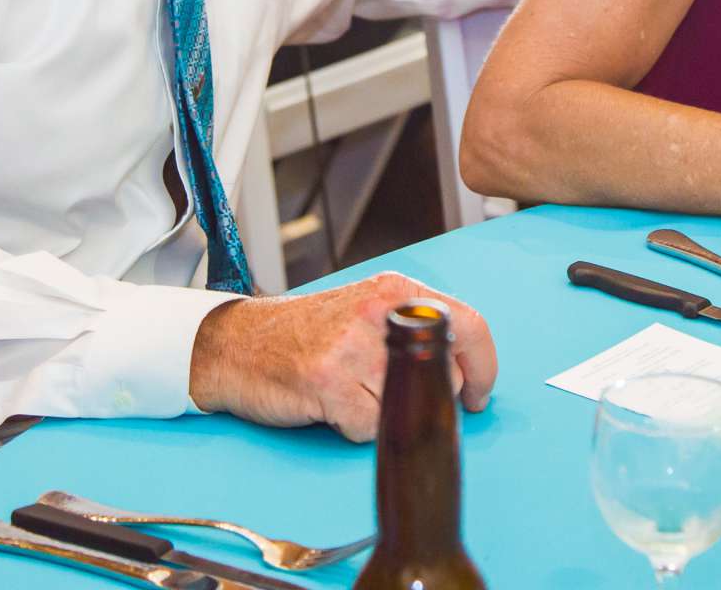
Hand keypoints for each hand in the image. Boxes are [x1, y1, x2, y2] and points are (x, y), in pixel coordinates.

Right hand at [187, 271, 496, 441]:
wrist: (236, 343)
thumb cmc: (305, 334)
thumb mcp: (366, 314)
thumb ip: (413, 331)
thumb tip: (465, 372)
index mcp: (396, 291)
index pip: (469, 325)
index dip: (483, 369)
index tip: (477, 395)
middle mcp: (380, 310)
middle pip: (444, 376)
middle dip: (428, 399)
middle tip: (393, 394)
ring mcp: (353, 345)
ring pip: (406, 407)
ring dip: (383, 414)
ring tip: (351, 392)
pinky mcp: (329, 380)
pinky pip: (368, 428)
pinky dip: (352, 429)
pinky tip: (330, 405)